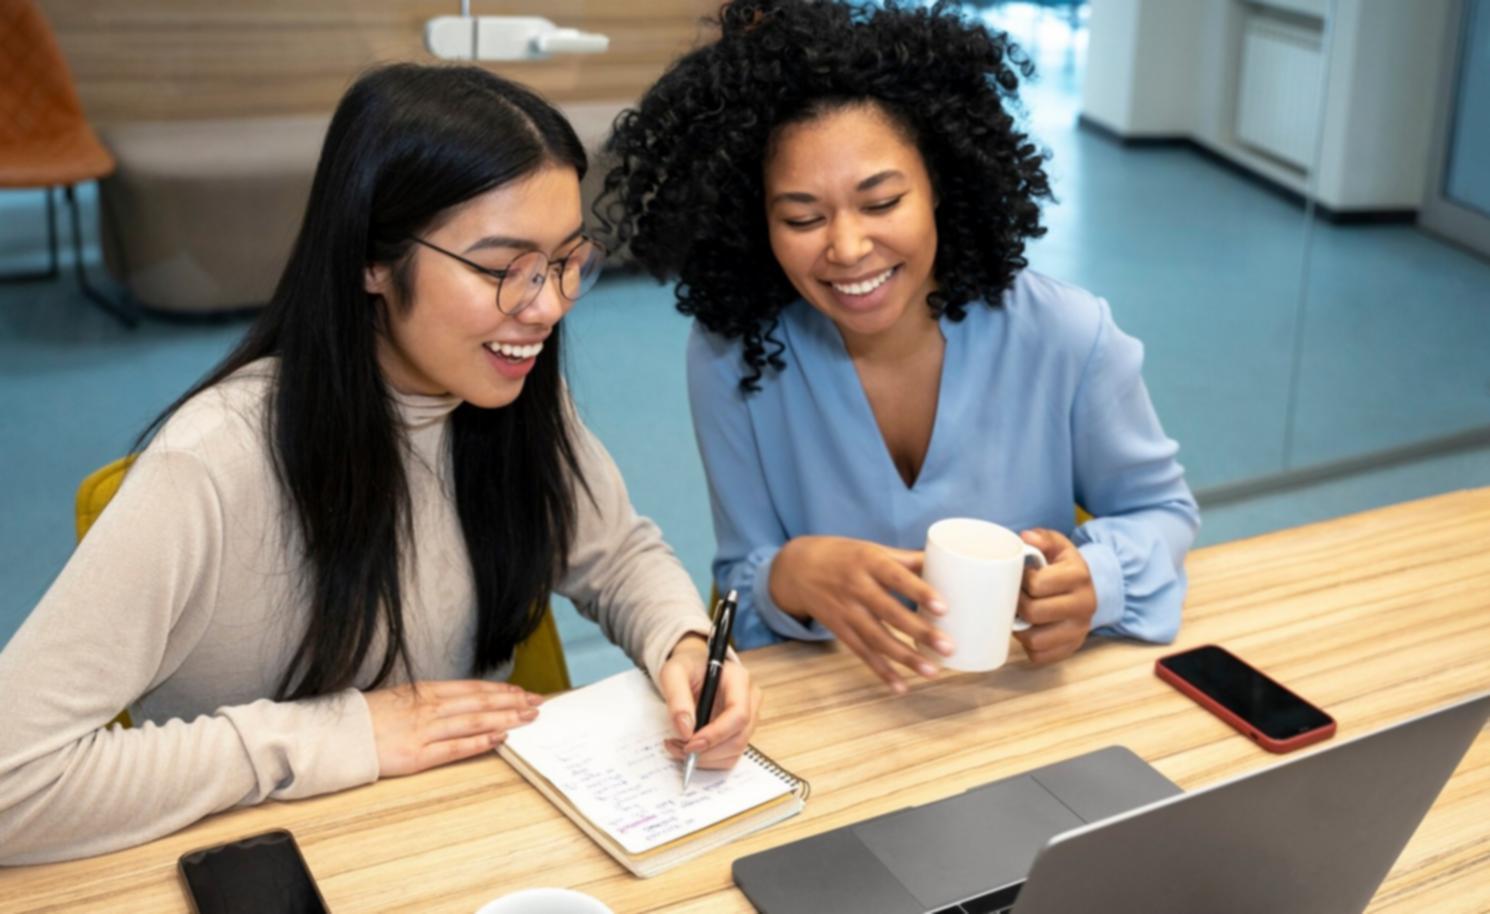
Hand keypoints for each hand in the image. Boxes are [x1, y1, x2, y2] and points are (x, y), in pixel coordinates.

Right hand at [364, 680, 542, 776]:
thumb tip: (455, 701)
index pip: (473, 688)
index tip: (522, 692)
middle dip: (512, 702)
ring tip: (528, 718)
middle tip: (538, 704)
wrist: (335, 735)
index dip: (501, 690)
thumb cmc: (366, 718)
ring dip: (504, 718)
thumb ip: (427, 699)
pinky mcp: (417, 755)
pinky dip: (480, 742)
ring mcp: (424, 731)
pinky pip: (455, 748)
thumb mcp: (400, 698)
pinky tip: (500, 738)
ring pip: (474, 721)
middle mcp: (429, 707)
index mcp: (425, 692)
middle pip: (480, 702)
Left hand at [658, 634, 761, 769]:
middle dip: (707, 751)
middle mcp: (750, 699)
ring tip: (677, 747)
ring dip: (705, 758)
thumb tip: (685, 730)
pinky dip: (708, 760)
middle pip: (739, 737)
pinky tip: (688, 749)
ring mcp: (748, 717)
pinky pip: (729, 756)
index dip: (716, 734)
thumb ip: (677, 698)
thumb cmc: (686, 668)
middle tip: (678, 748)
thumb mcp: (673, 673)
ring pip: (734, 751)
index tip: (690, 744)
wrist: (692, 669)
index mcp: (739, 679)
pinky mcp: (740, 732)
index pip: (739, 714)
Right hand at [769, 535, 953, 693]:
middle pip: (889, 612)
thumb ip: (906, 560)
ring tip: (932, 671)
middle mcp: (856, 587)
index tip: (943, 607)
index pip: (896, 577)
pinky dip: (881, 671)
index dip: (919, 592)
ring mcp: (846, 611)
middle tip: (947, 648)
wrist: (797, 569)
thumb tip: (948, 564)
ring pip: (877, 638)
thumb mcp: (872, 550)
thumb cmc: (844, 556)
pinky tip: (901, 686)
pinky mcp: (839, 630)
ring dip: (905, 658)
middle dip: (919, 632)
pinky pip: (862, 653)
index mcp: (868, 562)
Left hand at [1014, 529, 1097, 664]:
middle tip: (1014, 597)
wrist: (1088, 589)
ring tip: (1019, 614)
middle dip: (1017, 605)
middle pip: (1034, 613)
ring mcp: (1079, 630)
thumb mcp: (1058, 546)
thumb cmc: (1064, 567)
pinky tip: (1028, 629)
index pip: (1037, 584)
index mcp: (1079, 576)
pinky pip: (1040, 656)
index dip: (1021, 581)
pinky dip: (1028, 646)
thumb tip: (1026, 538)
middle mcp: (1084, 605)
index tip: (1019, 578)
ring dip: (1020, 629)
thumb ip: (1042, 538)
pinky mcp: (1072, 648)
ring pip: (1035, 640)